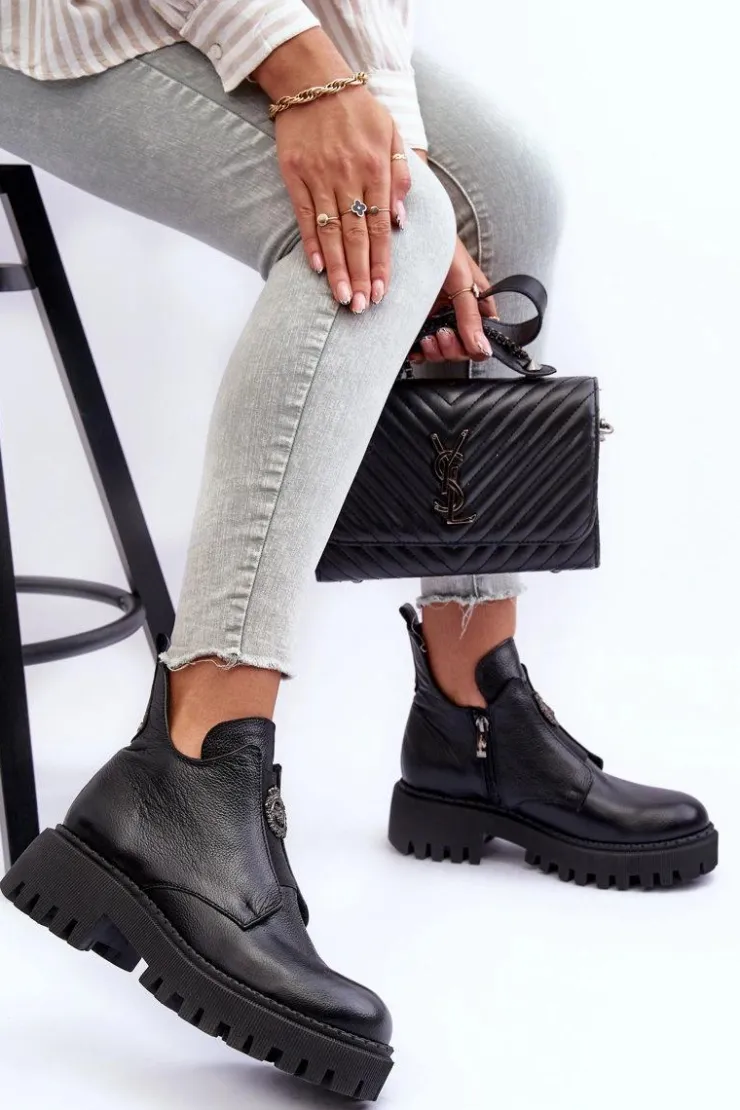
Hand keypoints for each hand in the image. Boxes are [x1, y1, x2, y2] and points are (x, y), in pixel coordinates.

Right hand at [254, 29, 410, 312]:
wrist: (313, 79)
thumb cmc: (359, 110)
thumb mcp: (391, 133)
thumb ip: (400, 176)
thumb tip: (399, 221)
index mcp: (376, 168)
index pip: (380, 226)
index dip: (381, 262)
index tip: (382, 291)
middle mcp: (348, 175)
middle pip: (357, 236)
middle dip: (361, 275)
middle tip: (361, 307)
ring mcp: (319, 176)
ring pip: (331, 232)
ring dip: (338, 269)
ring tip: (342, 298)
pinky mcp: (294, 174)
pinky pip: (304, 216)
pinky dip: (311, 244)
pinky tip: (317, 269)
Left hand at [409, 235, 498, 362]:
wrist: (412, 232)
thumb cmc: (442, 246)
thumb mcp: (461, 279)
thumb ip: (470, 315)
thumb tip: (481, 347)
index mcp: (479, 304)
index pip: (483, 339)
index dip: (472, 347)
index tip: (458, 338)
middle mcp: (461, 313)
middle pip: (463, 349)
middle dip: (451, 349)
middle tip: (439, 335)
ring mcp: (440, 318)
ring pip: (443, 351)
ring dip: (435, 352)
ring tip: (427, 339)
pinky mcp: (420, 320)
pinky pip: (423, 346)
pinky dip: (419, 352)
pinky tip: (414, 348)